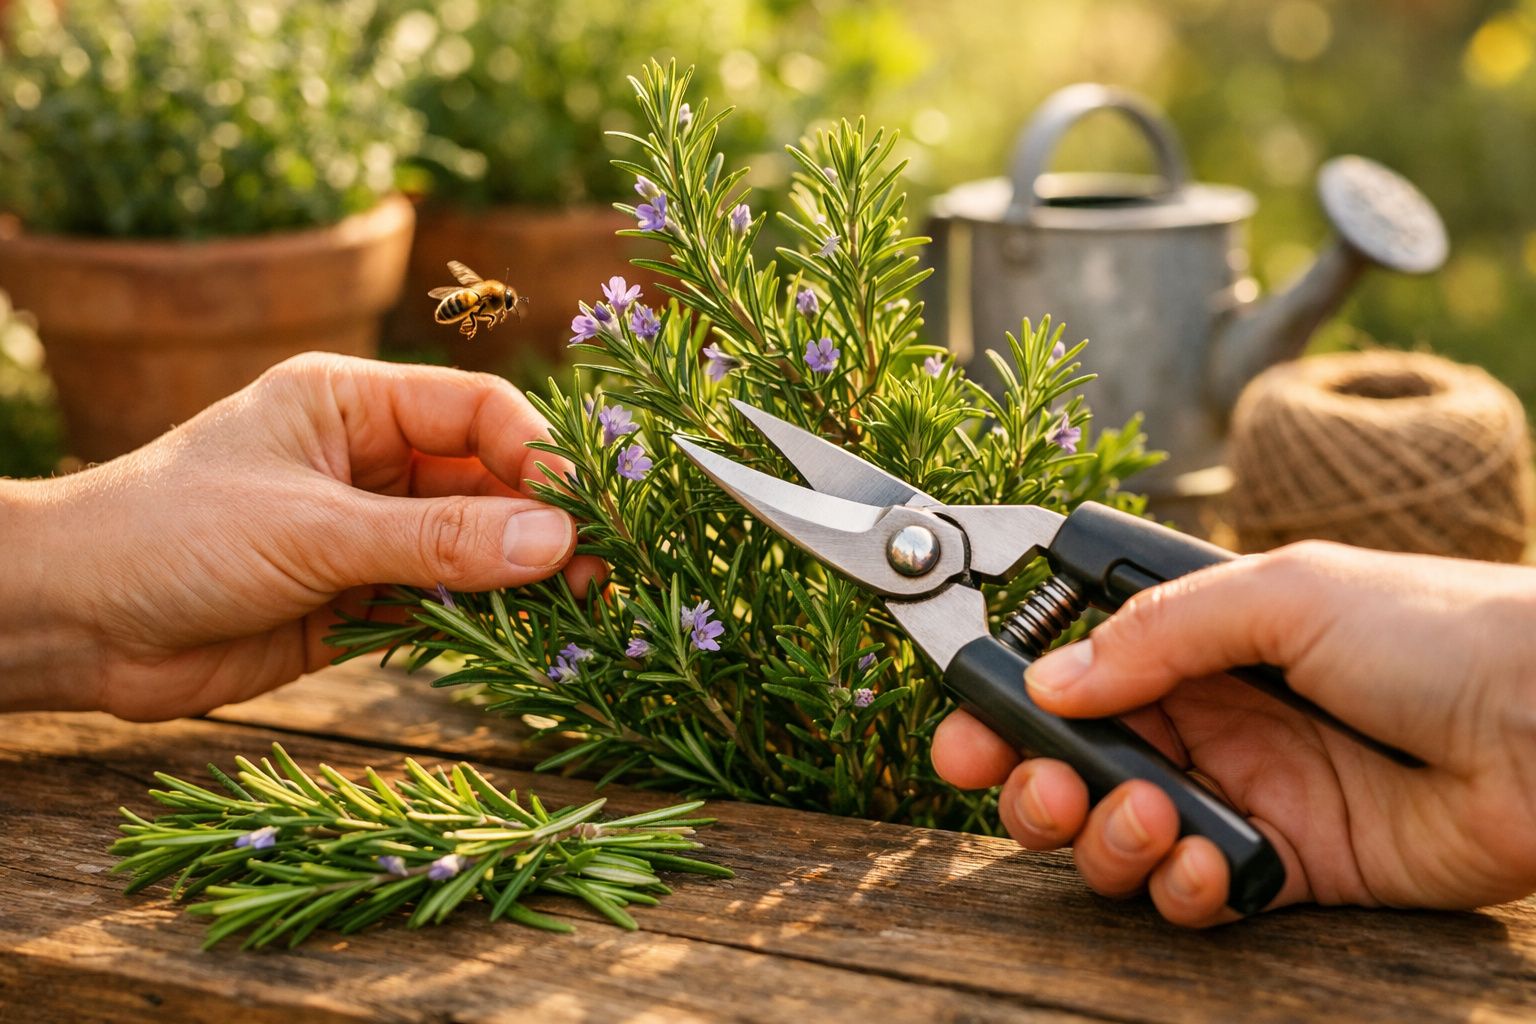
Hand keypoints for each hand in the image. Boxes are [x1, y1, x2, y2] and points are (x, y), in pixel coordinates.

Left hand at [0, 354, 600, 719]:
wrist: (70, 624)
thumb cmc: (173, 537)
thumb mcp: (314, 529)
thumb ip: (438, 541)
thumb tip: (557, 542)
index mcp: (352, 403)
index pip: (476, 410)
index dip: (537, 453)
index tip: (579, 509)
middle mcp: (367, 461)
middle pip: (486, 480)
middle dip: (540, 523)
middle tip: (599, 571)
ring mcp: (365, 531)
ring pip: (470, 546)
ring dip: (517, 576)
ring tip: (578, 610)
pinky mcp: (356, 599)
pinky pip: (439, 601)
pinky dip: (479, 619)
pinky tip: (520, 638)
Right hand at [931, 541, 1535, 925]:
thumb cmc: (1439, 629)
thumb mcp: (1283, 592)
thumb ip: (1156, 633)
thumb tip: (1050, 679)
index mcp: (1194, 642)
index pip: (1069, 678)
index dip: (1007, 710)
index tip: (964, 735)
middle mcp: (1204, 720)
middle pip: (1072, 767)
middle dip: (1034, 787)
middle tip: (1046, 791)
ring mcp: (1240, 796)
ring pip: (1116, 838)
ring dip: (1103, 839)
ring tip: (1144, 818)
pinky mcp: (1283, 869)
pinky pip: (1191, 893)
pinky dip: (1175, 888)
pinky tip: (1201, 862)